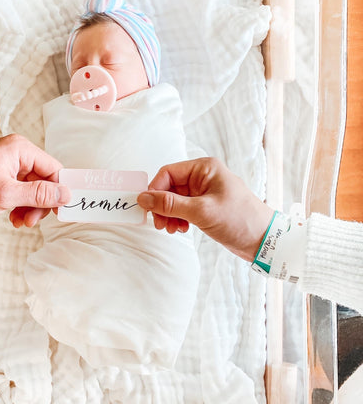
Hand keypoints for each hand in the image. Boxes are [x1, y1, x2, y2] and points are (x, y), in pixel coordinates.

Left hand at [0, 134, 70, 226]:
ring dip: (29, 206)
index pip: (53, 169)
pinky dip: (19, 202)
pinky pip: (19, 186)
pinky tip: (13, 215)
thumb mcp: (6, 195)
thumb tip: (64, 194)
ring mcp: (8, 161)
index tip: (61, 209)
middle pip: (43, 179)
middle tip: (32, 220)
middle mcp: (17, 151)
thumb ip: (38, 195)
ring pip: (31, 186)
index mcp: (20, 149)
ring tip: (20, 221)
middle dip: (39, 202)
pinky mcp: (1, 170)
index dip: (58, 191)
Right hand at [137, 158, 273, 260]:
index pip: (168, 173)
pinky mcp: (205, 206)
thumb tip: (143, 198)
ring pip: (174, 199)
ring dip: (169, 214)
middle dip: (162, 206)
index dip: (155, 190)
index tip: (148, 208)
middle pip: (169, 187)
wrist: (264, 240)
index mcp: (204, 168)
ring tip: (172, 229)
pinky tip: (181, 229)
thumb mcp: (201, 211)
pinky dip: (178, 218)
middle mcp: (203, 177)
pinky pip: (183, 209)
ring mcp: (204, 192)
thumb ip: (170, 204)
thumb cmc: (239, 219)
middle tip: (160, 224)